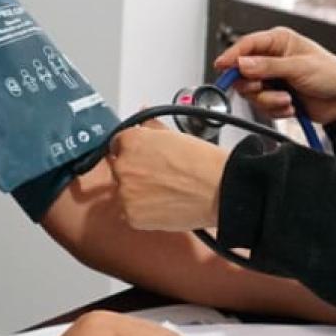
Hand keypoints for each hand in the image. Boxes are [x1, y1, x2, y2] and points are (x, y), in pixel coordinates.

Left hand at [108, 120, 229, 231]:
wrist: (218, 190)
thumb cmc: (202, 163)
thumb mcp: (174, 134)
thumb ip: (151, 127)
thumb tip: (143, 119)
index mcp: (131, 141)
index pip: (117, 144)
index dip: (132, 152)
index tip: (141, 159)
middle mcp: (123, 166)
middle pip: (119, 169)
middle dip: (135, 173)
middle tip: (158, 179)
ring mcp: (125, 192)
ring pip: (124, 193)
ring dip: (137, 194)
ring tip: (164, 194)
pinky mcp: (132, 216)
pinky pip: (131, 213)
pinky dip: (144, 213)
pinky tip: (163, 206)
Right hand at [214, 27, 335, 124]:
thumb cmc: (332, 75)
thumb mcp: (300, 67)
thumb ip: (268, 66)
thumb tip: (242, 64)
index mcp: (278, 42)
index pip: (247, 45)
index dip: (232, 56)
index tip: (222, 66)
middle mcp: (272, 59)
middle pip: (243, 72)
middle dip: (255, 85)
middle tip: (266, 88)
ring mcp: (273, 78)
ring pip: (252, 92)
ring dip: (269, 101)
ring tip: (287, 100)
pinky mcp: (276, 96)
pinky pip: (262, 106)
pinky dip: (276, 109)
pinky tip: (291, 106)